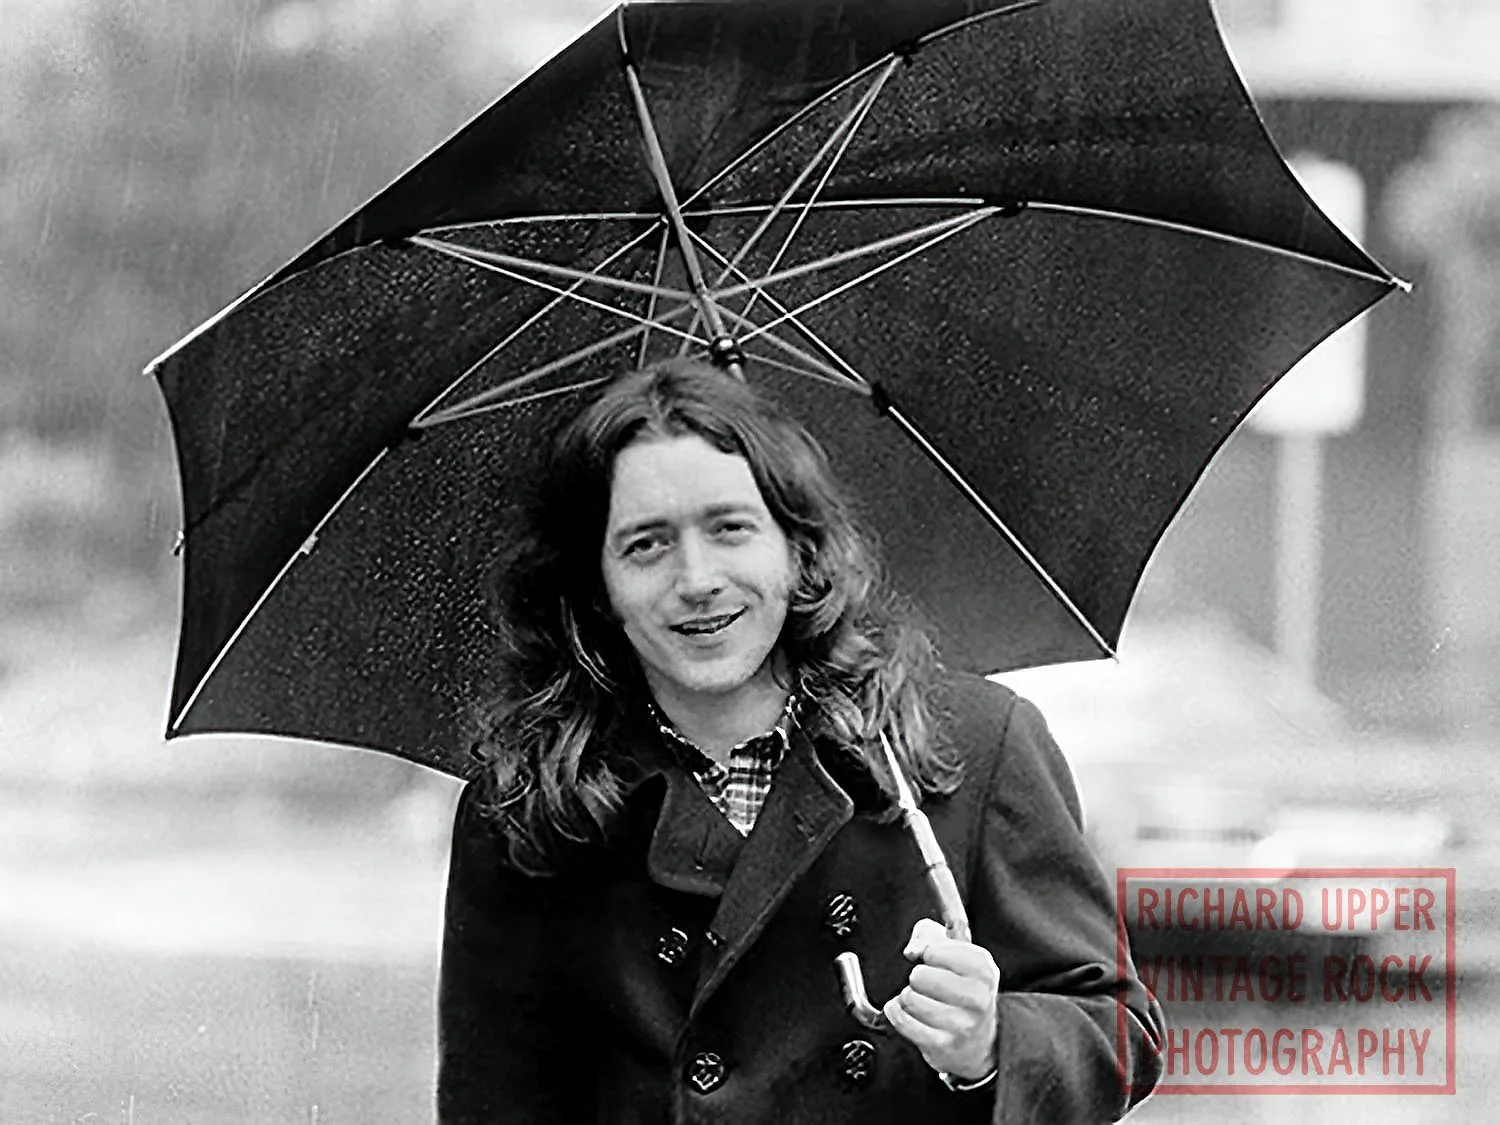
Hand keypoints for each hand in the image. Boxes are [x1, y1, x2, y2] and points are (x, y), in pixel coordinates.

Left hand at [882, 917, 999, 1080]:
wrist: (977, 1042)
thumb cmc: (961, 988)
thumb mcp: (955, 953)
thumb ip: (929, 935)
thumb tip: (912, 950)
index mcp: (983, 969)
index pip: (935, 950)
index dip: (926, 952)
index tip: (931, 959)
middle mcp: (978, 998)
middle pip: (919, 976)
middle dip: (917, 977)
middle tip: (928, 984)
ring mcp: (962, 1025)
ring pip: (909, 998)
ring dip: (908, 997)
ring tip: (921, 1000)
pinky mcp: (943, 1045)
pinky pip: (903, 1021)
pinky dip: (896, 1012)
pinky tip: (904, 1010)